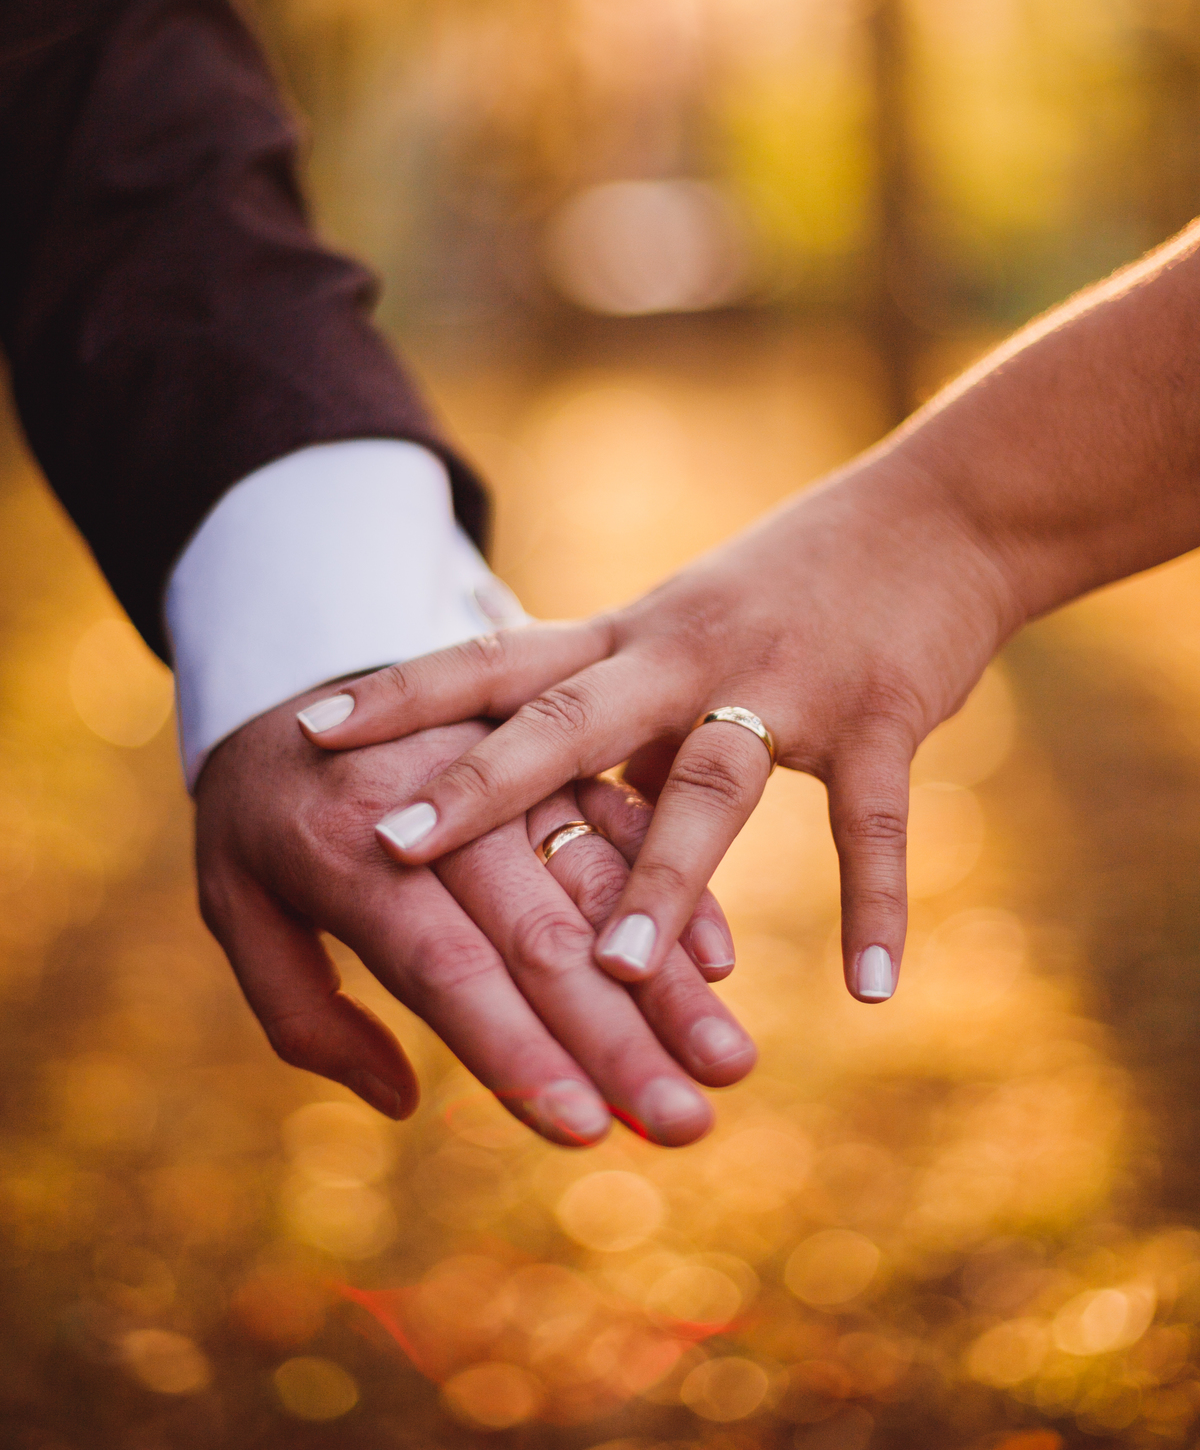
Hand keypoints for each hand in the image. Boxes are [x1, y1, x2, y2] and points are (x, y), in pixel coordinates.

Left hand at [195, 686, 755, 1144]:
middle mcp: (441, 803)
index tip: (585, 1133)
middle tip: (690, 1125)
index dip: (516, 1049)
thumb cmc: (258, 806)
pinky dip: (675, 886)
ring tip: (732, 1061)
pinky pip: (626, 816)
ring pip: (603, 877)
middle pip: (544, 935)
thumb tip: (400, 1099)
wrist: (290, 653)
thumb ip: (303, 1013)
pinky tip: (720, 963)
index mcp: (346, 849)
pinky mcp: (552, 749)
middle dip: (622, 1038)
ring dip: (672, 976)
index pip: (448, 968)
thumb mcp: (231, 901)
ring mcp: (507, 768)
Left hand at [297, 452, 1016, 1002]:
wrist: (942, 519)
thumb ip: (622, 719)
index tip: (307, 729)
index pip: (496, 660)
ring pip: (711, 784)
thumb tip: (549, 806)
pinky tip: (867, 993)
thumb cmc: (798, 588)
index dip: (404, 695)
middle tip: (391, 847)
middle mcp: (689, 653)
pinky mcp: (884, 714)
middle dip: (478, 788)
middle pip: (569, 719)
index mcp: (633, 637)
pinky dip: (876, 907)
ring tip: (620, 976)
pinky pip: (875, 821)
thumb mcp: (686, 638)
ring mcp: (786, 682)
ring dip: (665, 882)